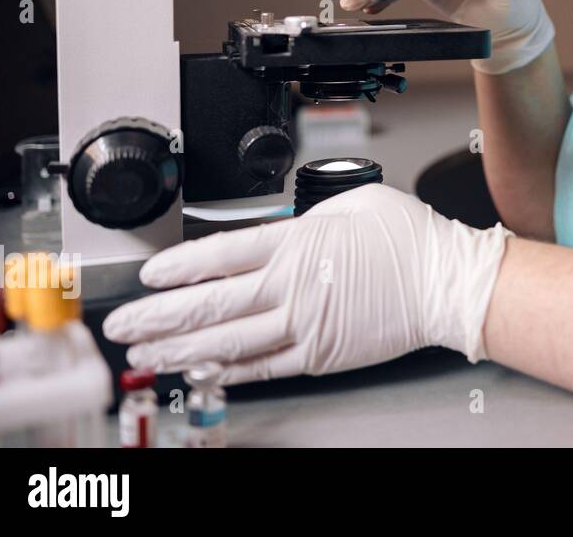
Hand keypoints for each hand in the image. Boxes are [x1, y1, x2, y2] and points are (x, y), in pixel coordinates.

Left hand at [102, 185, 512, 383]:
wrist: (447, 284)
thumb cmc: (410, 241)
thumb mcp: (353, 202)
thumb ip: (306, 219)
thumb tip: (278, 230)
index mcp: (298, 243)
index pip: (220, 257)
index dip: (177, 269)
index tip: (149, 276)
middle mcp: (293, 287)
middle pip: (210, 305)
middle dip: (158, 316)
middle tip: (124, 324)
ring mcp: (304, 325)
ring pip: (227, 342)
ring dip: (180, 349)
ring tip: (148, 353)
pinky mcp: (319, 353)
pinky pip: (263, 366)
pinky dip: (229, 370)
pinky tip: (204, 370)